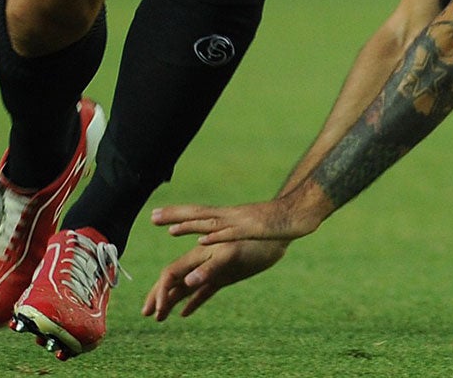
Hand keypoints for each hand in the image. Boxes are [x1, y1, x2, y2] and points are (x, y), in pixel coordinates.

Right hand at [139, 238, 286, 321]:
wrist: (277, 233)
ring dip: (172, 300)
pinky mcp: (226, 273)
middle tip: (146, 314)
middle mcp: (203, 259)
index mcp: (200, 253)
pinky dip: (193, 301)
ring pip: (186, 285)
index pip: (172, 273)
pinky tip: (185, 313)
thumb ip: (210, 269)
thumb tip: (188, 282)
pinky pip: (204, 290)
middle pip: (173, 279)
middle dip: (158, 295)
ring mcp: (214, 267)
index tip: (155, 311)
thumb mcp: (232, 256)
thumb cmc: (255, 241)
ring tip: (160, 318)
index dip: (160, 291)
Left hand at [151, 193, 325, 247]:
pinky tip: (204, 241)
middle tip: (152, 217)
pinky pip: (233, 234)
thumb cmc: (277, 221)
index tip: (155, 215)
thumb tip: (214, 237)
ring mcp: (242, 222)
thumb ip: (232, 230)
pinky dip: (218, 237)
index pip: (198, 212)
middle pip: (199, 214)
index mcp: (229, 216)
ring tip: (171, 230)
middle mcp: (231, 216)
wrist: (300, 211)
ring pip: (213, 223)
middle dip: (175, 216)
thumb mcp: (250, 226)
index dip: (177, 213)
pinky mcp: (254, 229)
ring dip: (192, 226)